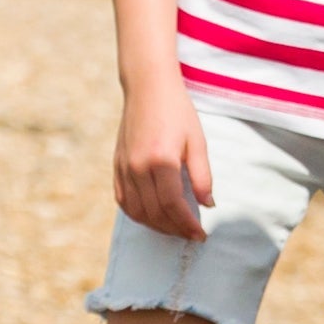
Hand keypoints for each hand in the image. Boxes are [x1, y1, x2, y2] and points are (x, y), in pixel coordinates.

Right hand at [114, 78, 211, 242]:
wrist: (147, 88)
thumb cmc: (177, 112)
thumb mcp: (197, 141)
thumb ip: (202, 176)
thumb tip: (208, 204)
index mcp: (161, 161)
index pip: (173, 205)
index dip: (187, 224)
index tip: (200, 235)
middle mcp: (138, 168)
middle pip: (154, 213)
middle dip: (174, 229)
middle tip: (190, 235)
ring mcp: (124, 168)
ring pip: (137, 211)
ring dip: (156, 226)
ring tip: (175, 229)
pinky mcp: (116, 166)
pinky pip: (123, 200)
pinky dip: (138, 214)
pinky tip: (153, 217)